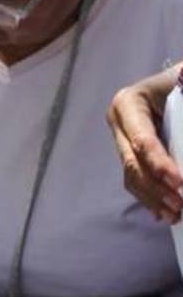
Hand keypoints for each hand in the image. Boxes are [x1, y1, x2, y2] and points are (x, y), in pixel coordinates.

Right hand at [108, 67, 182, 222]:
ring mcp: (122, 139)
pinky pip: (135, 179)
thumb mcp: (182, 82)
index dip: (159, 163)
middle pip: (133, 162)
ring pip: (132, 175)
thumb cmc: (180, 82)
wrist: (178, 83)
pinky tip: (163, 213)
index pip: (142, 139)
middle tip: (180, 206)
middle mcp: (119, 123)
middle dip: (156, 187)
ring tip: (175, 215)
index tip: (179, 183)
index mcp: (129, 104)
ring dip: (152, 198)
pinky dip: (149, 198)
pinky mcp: (130, 152)